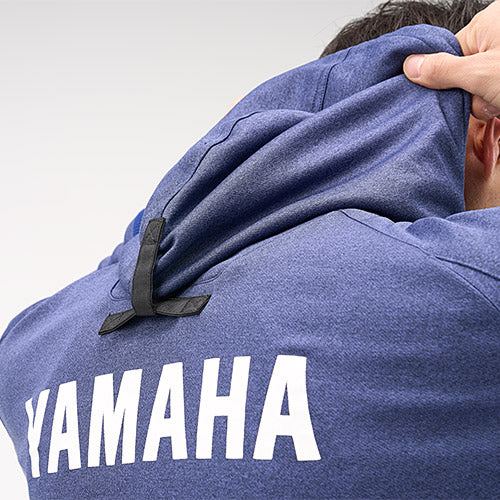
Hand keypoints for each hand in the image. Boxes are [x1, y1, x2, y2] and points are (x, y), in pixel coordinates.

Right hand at [403, 0, 499, 120]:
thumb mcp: (480, 72)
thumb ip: (442, 70)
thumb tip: (410, 66)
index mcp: (486, 24)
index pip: (446, 55)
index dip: (445, 78)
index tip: (451, 93)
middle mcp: (495, 37)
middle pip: (461, 74)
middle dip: (470, 94)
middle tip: (487, 97)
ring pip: (477, 88)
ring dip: (486, 102)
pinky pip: (490, 94)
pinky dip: (497, 103)